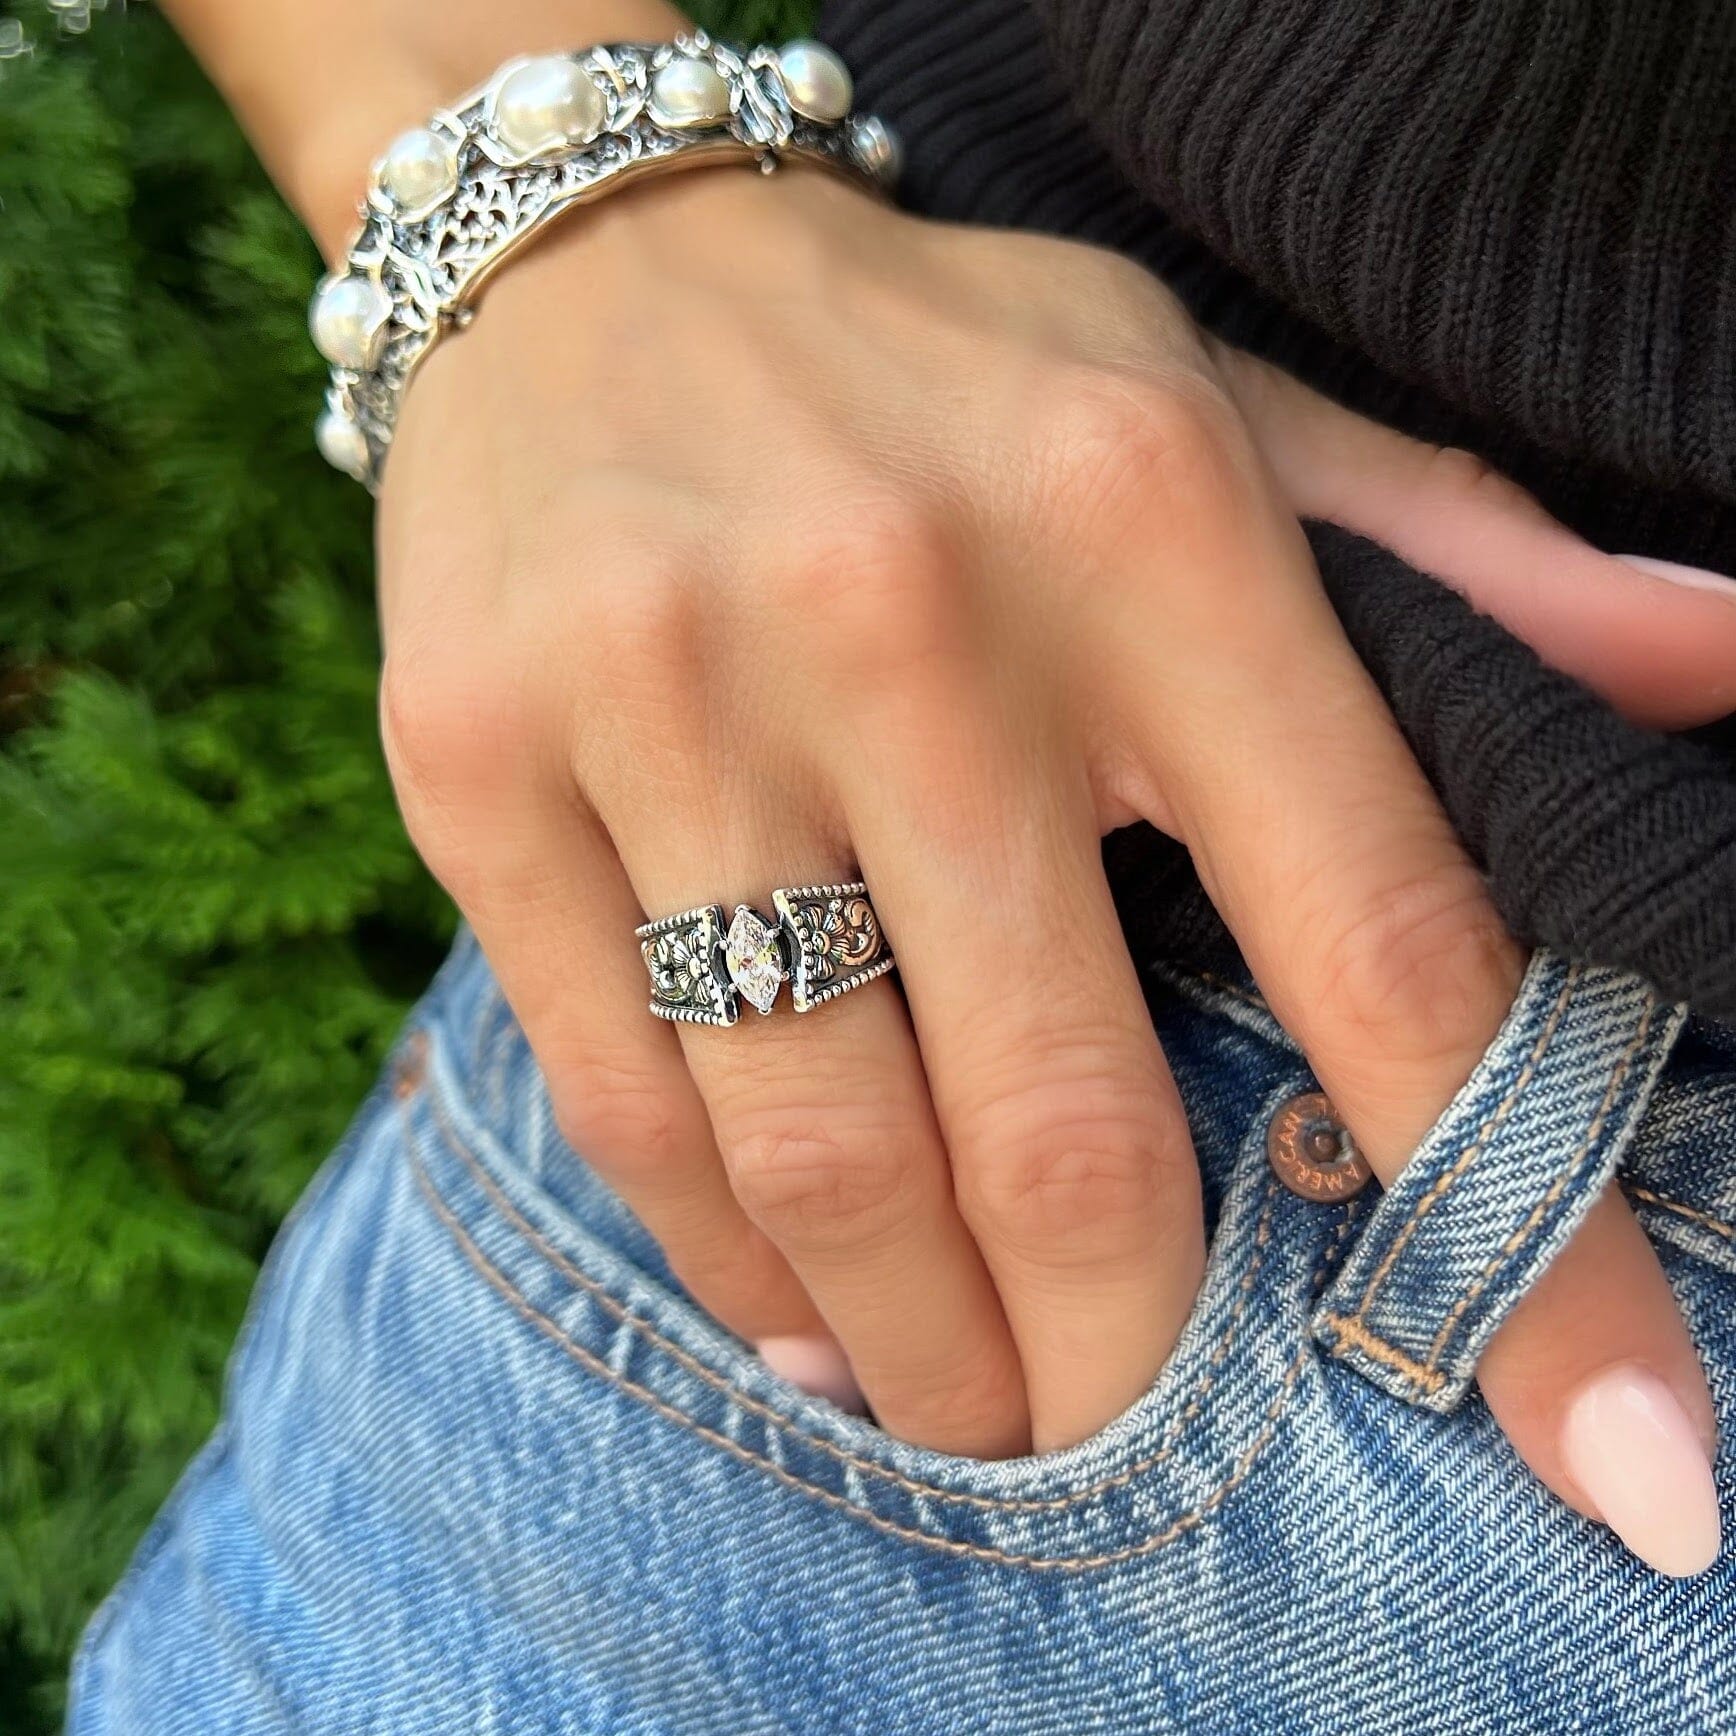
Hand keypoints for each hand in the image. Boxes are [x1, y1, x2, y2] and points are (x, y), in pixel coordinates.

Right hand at [377, 167, 1730, 1557]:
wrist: (585, 255)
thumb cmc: (935, 369)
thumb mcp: (1209, 404)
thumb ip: (1454, 556)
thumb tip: (1720, 663)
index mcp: (1146, 529)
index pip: (1385, 936)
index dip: (1521, 1235)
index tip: (1625, 1463)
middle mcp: (906, 620)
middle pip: (1061, 1122)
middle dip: (1126, 1357)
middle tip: (1134, 1438)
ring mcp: (670, 697)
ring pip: (824, 1146)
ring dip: (923, 1350)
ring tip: (970, 1414)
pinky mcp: (479, 769)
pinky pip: (626, 1096)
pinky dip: (728, 1257)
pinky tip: (794, 1312)